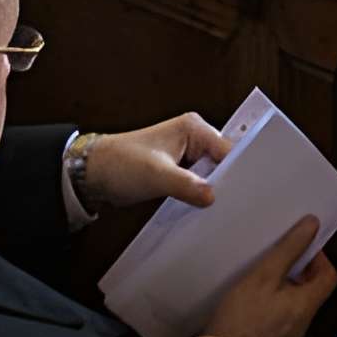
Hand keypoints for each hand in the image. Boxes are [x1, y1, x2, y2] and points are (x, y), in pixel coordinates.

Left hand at [82, 112, 226, 213]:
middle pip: (222, 162)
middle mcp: (192, 137)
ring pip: (211, 175)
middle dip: (224, 182)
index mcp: (192, 128)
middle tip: (231, 204)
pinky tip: (202, 208)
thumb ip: (187, 186)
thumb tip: (212, 197)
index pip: (227, 149)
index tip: (242, 193)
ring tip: (217, 208)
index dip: (235, 170)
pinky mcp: (178, 170)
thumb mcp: (157, 175)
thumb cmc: (120, 163)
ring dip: (210, 190)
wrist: (94, 174)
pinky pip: (197, 184)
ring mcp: (185, 155)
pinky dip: (199, 195)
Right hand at [199, 216, 336, 336]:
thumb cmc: (244, 312)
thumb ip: (289, 249)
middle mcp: (304, 323)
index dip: (319, 257)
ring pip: (297, 303)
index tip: (300, 247)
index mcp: (307, 305)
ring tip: (265, 275)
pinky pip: (284, 317)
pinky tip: (256, 299)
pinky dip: (278, 303)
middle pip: (314, 290)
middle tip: (279, 258)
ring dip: (287, 286)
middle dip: (301, 270)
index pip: (330, 276)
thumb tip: (313, 224)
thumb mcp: (264, 274)